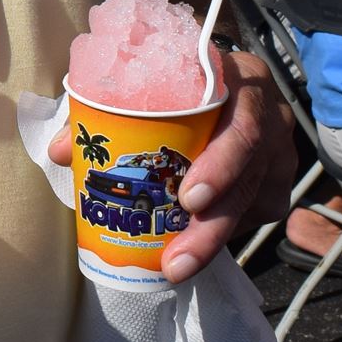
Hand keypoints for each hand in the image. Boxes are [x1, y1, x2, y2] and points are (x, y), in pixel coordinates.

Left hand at [51, 46, 295, 282]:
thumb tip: (60, 152)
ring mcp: (280, 146)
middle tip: (178, 258)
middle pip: (249, 175)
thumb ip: (102, 107)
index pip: (242, 121)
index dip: (221, 163)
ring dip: (216, 238)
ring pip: (256, 200)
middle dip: (212, 224)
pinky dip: (229, 230)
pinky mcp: (281, 176)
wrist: (220, 75)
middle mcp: (268, 112)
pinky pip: (260, 210)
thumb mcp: (147, 81)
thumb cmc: (177, 78)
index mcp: (238, 78)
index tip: (189, 198)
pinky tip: (200, 243)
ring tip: (178, 266)